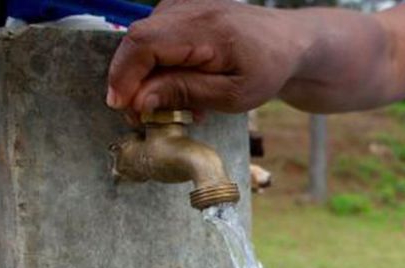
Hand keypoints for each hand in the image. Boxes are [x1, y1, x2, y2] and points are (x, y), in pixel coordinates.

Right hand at [107, 0, 309, 114]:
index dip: (124, 76)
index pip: (144, 43)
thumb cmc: (264, 70)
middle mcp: (188, 7)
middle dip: (131, 83)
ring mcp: (181, 4)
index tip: (121, 107)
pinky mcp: (178, 10)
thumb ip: (185, 93)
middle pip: (137, 42)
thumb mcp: (231, 95)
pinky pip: (155, 40)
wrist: (284, 43)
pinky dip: (159, 67)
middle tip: (142, 118)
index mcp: (206, 27)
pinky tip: (182, 87)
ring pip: (143, 43)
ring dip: (148, 78)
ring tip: (176, 106)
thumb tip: (139, 99)